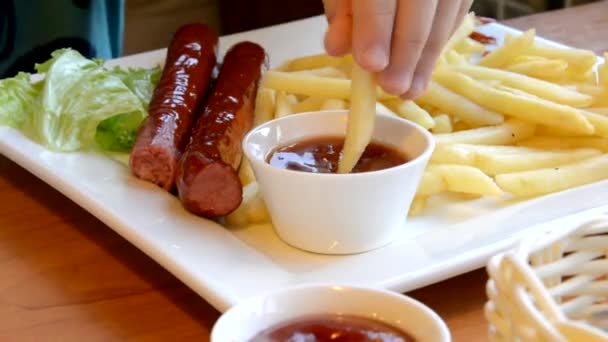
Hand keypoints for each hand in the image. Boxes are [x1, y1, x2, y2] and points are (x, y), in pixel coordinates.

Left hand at [323, 0, 471, 98]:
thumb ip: (340, 9)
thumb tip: (339, 49)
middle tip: (392, 89)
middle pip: (421, 7)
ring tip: (410, 91)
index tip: (371, 66)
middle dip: (406, 54)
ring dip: (427, 58)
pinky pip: (457, 12)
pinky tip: (424, 65)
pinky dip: (440, 42)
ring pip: (446, 14)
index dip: (376, 31)